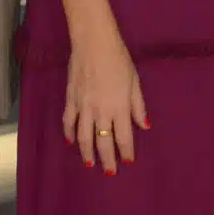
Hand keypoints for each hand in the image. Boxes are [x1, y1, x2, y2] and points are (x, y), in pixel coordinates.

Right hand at [63, 35, 146, 174]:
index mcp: (119, 107)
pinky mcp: (71, 99)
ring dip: (87, 152)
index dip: (126, 151)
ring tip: (90, 163)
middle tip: (109, 172)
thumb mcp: (134, 82)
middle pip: (103, 142)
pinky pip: (69, 121)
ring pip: (84, 137)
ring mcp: (83, 106)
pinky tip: (71, 141)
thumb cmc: (119, 59)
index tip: (128, 161)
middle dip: (107, 159)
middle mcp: (101, 111)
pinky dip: (69, 133)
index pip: (124, 137)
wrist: (93, 43)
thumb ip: (138, 106)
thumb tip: (144, 126)